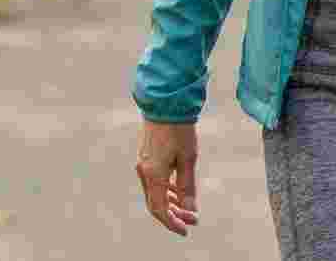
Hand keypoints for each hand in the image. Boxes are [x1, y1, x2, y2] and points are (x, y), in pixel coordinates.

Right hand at [136, 119, 199, 235]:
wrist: (165, 104)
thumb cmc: (179, 130)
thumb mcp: (188, 159)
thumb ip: (188, 187)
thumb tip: (191, 210)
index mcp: (153, 174)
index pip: (160, 209)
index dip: (172, 223)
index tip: (186, 230)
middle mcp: (144, 172)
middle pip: (156, 203)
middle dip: (174, 215)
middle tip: (192, 220)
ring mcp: (143, 164)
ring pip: (155, 192)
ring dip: (171, 203)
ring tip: (189, 208)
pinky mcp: (146, 157)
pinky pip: (154, 181)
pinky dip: (166, 190)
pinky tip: (179, 192)